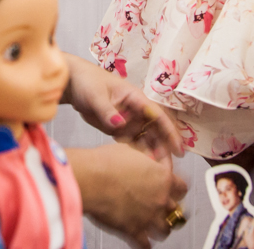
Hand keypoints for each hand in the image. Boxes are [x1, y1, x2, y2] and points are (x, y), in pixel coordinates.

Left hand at [62, 54, 182, 159]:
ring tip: (158, 172)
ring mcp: (129, 120)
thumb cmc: (88, 82)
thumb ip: (107, 111)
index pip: (159, 115)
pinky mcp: (119, 129)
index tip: (179, 148)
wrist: (74, 83)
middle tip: (169, 168)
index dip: (171, 132)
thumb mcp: (96, 95)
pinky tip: (142, 167)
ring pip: (147, 138)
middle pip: (157, 130)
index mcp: (136, 98)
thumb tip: (119, 125)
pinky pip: (133, 143)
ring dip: (153, 153)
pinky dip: (139, 153)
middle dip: (165, 148)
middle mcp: (137, 110)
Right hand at [66, 143, 188, 248]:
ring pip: (165, 230)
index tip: (172, 188)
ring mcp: (148, 217)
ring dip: (161, 228)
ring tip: (156, 226)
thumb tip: (145, 157)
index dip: (176, 187)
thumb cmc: (107, 163)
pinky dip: (145, 244)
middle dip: (169, 209)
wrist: (90, 178)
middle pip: (176, 210)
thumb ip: (144, 158)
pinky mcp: (133, 231)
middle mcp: (160, 199)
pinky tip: (143, 242)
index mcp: (162, 178)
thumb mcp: (131, 150)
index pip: (182, 187)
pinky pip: (146, 245)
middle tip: (163, 207)